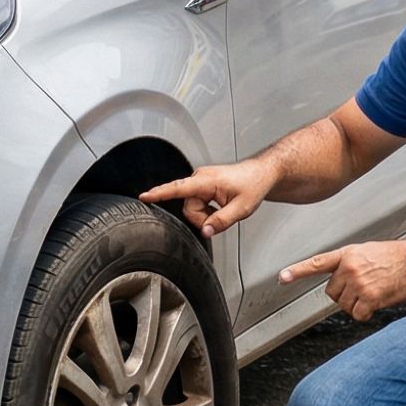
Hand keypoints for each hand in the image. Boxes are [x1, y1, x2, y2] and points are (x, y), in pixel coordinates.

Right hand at [140, 159, 275, 237]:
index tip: (144, 196)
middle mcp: (200, 179)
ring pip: (193, 208)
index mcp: (207, 181)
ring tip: (224, 209)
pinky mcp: (203, 186)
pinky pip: (198, 204)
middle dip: (203, 218)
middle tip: (221, 217)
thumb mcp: (241, 209)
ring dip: (206, 214)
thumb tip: (206, 231)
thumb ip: (221, 222)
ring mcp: (201, 182)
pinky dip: (208, 210)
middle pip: (189, 208)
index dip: (159, 193)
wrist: (261, 174)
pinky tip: (220, 206)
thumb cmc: (253, 185)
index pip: (178, 188)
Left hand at [280, 240, 405, 320]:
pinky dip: (366, 314)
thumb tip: (340, 282)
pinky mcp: (369, 296)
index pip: (318, 263)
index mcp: (348, 254)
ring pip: (344, 305)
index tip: (283, 277)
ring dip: (357, 305)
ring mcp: (359, 282)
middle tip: (363, 289)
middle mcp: (350, 267)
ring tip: (374, 292)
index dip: (298, 271)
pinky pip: (358, 314)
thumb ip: (350, 264)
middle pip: (332, 293)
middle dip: (345, 295)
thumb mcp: (368, 251)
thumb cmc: (396, 257)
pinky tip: (377, 303)